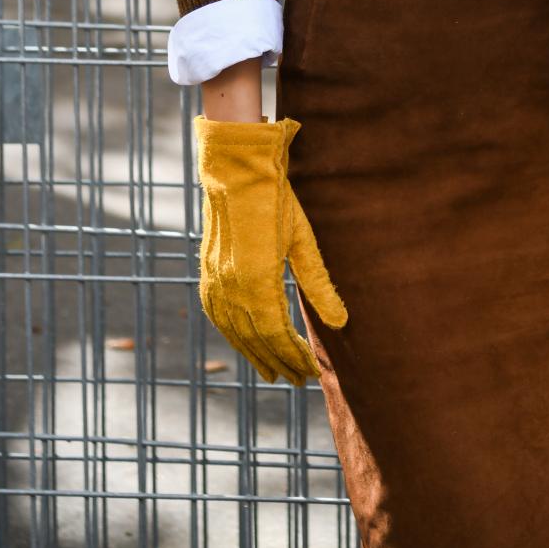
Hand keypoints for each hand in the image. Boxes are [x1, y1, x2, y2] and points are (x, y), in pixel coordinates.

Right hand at [195, 116, 346, 384]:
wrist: (236, 168)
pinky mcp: (207, 271)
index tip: (312, 371)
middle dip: (278, 361)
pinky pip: (218, 315)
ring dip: (253, 354)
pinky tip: (244, 340)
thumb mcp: (303, 240)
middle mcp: (231, 287)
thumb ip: (319, 284)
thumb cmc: (275, 199)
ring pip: (234, 331)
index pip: (277, 334)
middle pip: (255, 338)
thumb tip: (340, 322)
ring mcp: (214, 280)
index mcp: (257, 281)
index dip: (294, 356)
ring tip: (272, 371)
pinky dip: (232, 334)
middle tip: (298, 379)